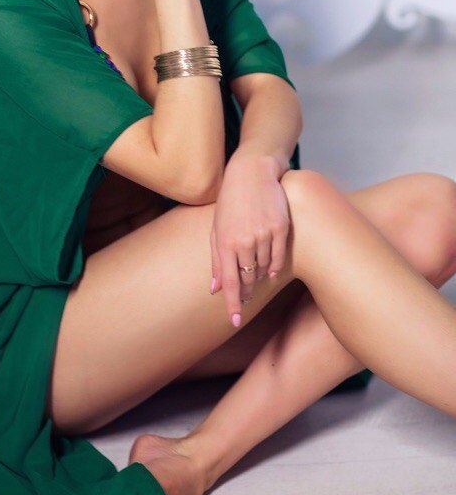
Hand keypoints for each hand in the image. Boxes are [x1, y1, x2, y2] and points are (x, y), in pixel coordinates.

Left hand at [210, 154, 290, 326]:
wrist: (252, 174)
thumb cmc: (231, 202)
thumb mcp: (217, 228)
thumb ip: (215, 260)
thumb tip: (214, 289)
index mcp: (225, 241)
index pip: (229, 280)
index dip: (232, 303)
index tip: (235, 321)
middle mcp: (245, 240)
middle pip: (247, 277)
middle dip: (246, 290)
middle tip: (246, 297)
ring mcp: (264, 234)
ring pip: (264, 268)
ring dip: (259, 274)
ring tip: (256, 271)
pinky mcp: (281, 228)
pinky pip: (279, 257)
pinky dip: (275, 266)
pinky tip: (271, 270)